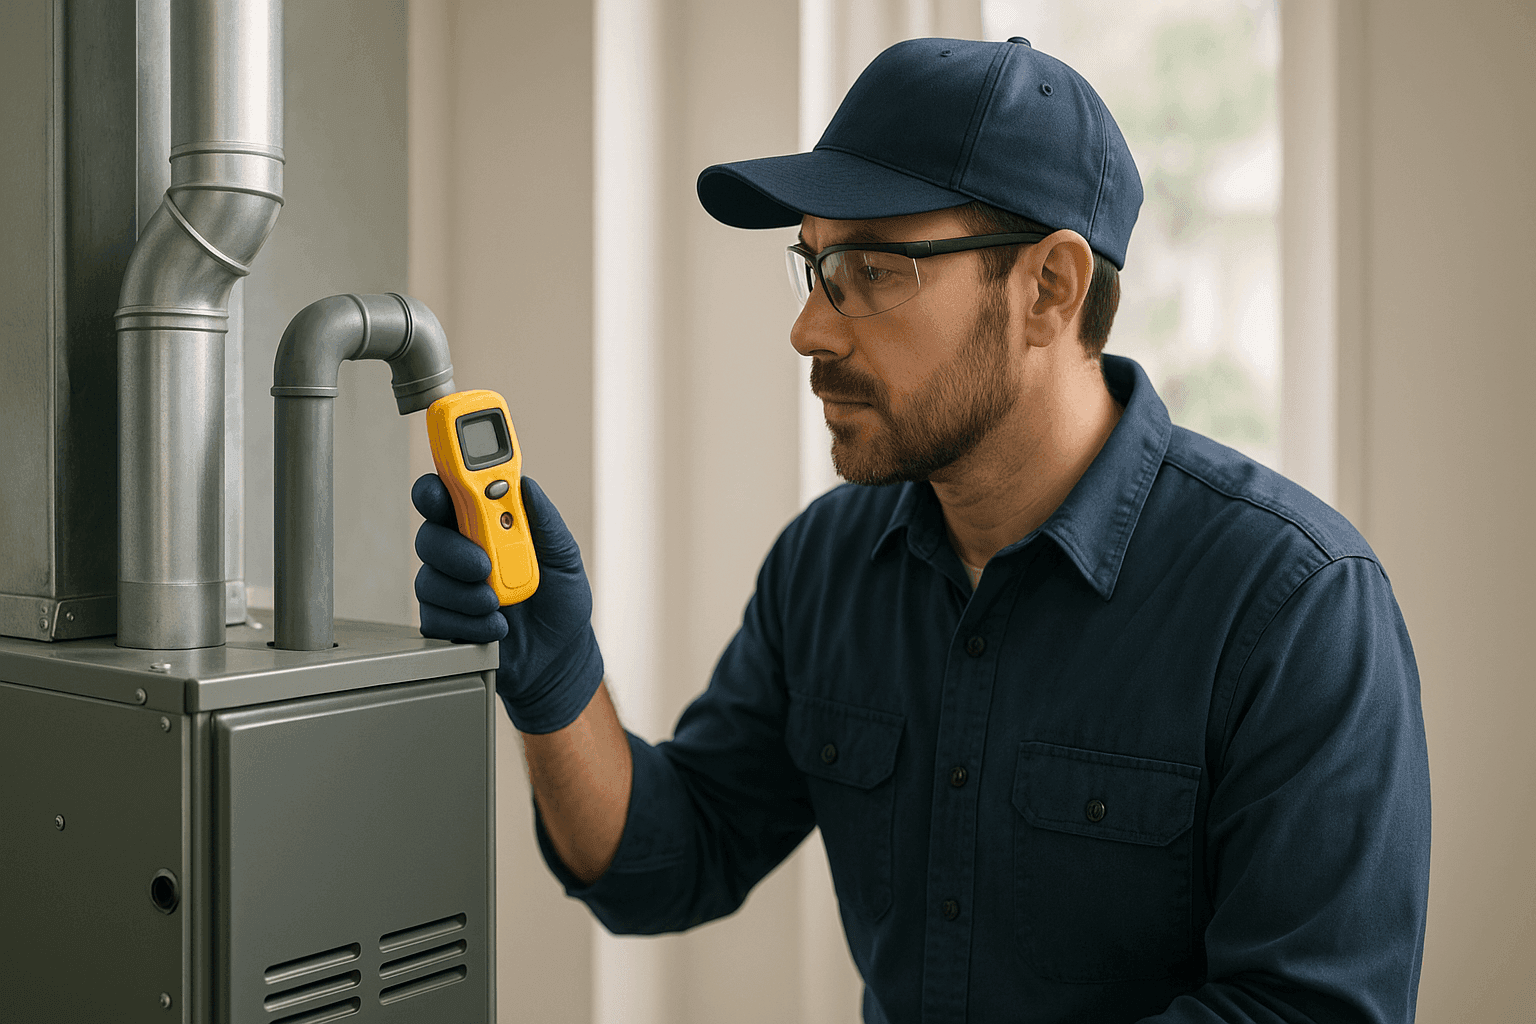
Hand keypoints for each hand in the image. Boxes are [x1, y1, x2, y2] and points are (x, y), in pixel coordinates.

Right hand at [412, 473, 603, 732]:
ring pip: (429, 580)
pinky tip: (497, 626)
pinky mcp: (445, 622)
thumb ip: (544, 519)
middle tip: (482, 565)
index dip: (437, 489)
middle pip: (429, 536)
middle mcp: (462, 552)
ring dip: (466, 594)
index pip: (449, 496)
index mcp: (486, 525)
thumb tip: (526, 485)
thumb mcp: (564, 555)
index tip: (442, 492)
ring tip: (500, 604)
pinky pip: (436, 618)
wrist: (561, 655)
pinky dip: (470, 623)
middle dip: (452, 550)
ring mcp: (451, 588)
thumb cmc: (560, 600)